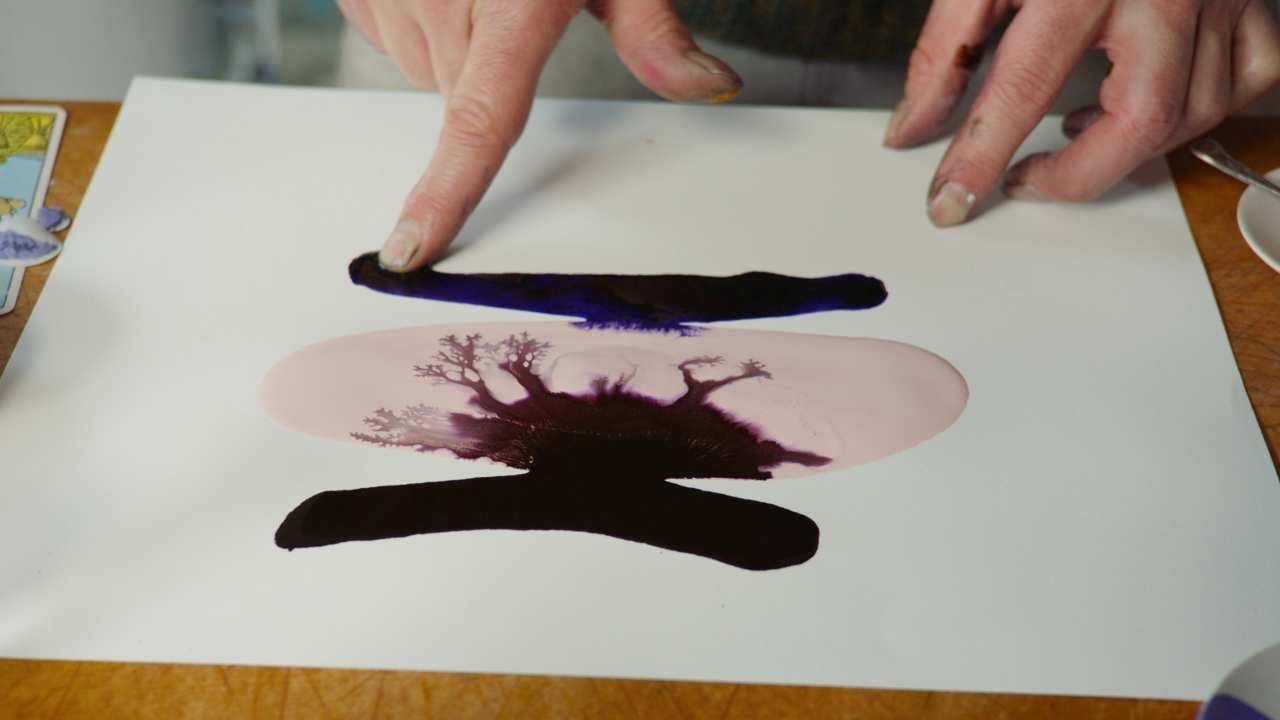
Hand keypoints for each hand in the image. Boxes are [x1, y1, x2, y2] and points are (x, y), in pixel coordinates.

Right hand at [337, 0, 741, 270]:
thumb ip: (653, 27)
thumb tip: (711, 86)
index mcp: (507, 8)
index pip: (476, 124)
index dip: (444, 196)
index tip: (408, 250)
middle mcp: (436, 3)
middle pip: (459, 97)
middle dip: (487, 70)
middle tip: (509, 3)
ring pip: (423, 66)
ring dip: (452, 42)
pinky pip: (390, 32)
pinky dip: (419, 16)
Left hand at [883, 0, 1279, 226]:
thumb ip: (948, 47)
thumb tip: (914, 124)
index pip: (1023, 89)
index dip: (980, 157)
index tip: (950, 201)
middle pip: (1138, 121)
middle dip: (1074, 175)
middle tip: (1023, 179)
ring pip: (1196, 111)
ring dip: (1132, 147)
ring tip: (1077, 130)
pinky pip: (1247, 77)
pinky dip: (1199, 111)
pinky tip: (1145, 104)